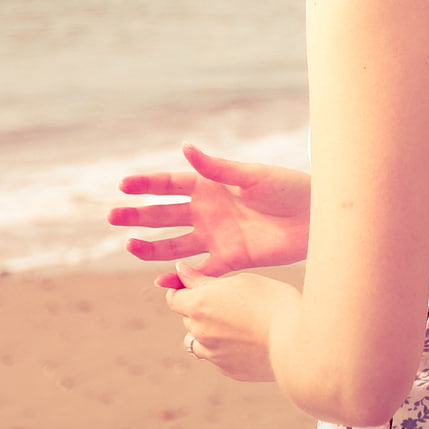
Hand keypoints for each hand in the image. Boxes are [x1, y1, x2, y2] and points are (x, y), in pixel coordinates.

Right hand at [111, 145, 311, 288]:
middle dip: (137, 216)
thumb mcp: (252, 175)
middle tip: (112, 217)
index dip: (146, 184)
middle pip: (164, 214)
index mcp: (210, 185)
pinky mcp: (229, 260)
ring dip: (151, 247)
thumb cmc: (289, 187)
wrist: (317, 218)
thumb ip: (218, 168)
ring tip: (129, 247)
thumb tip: (185, 148)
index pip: (170, 184)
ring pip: (174, 244)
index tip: (123, 185)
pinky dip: (179, 276)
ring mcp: (215, 237)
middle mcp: (207, 211)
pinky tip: (159, 280)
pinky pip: (198, 271)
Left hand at [168, 265, 294, 382]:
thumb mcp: (241, 281)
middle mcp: (201, 332)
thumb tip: (179, 271)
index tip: (197, 287)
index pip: (174, 298)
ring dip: (208, 333)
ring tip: (238, 325)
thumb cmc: (273, 302)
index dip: (182, 291)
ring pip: (199, 342)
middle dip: (200, 310)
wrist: (299, 341)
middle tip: (230, 302)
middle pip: (188, 319)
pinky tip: (250, 342)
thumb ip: (205, 280)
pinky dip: (227, 350)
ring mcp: (214, 355)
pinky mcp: (230, 371)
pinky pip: (219, 358)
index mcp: (200, 305)